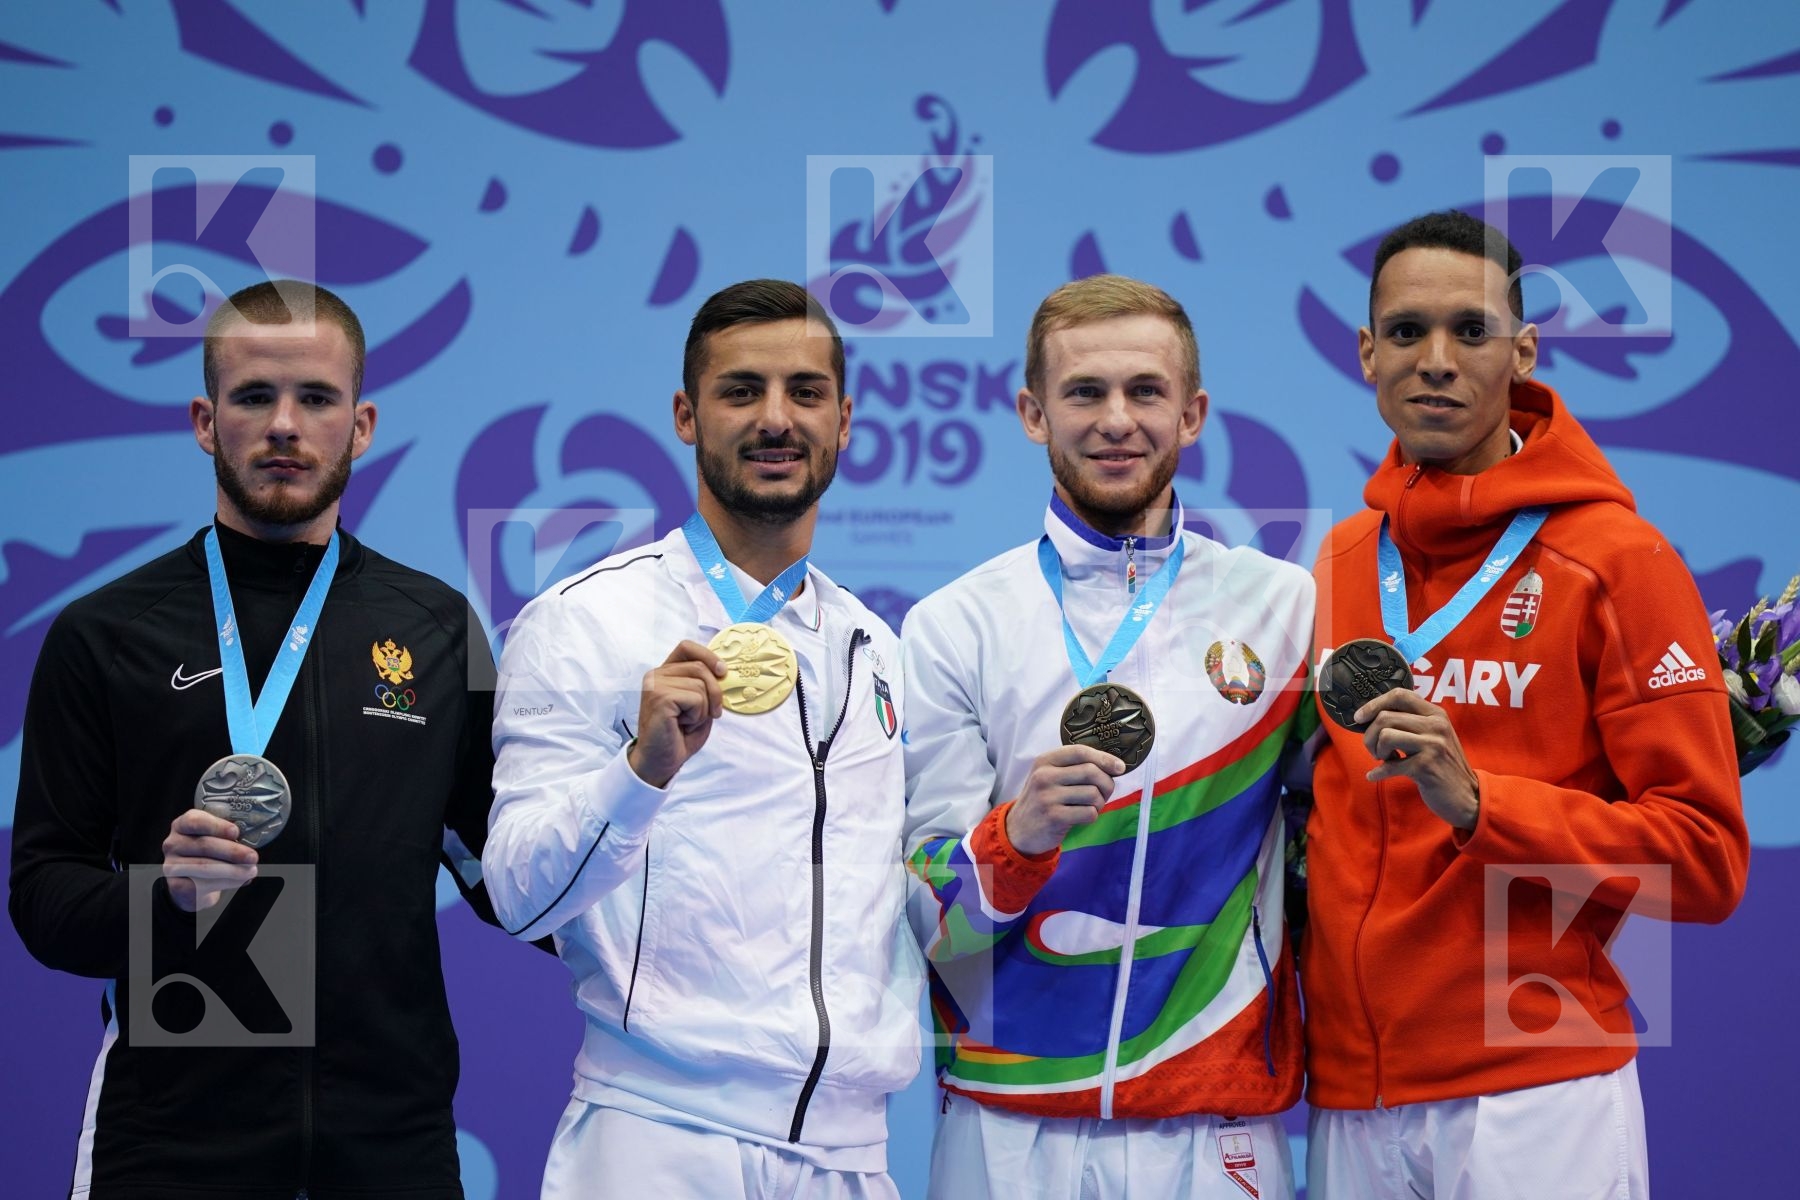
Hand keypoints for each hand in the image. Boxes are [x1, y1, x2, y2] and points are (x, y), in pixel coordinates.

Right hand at [162, 809, 258, 912]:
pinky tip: (241, 881)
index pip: (195, 820)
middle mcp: (173, 843)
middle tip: (253, 857)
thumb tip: (252, 839)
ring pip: (205, 866)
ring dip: (233, 870)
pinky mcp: (176, 885)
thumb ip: (226, 836)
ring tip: (251, 871)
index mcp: (182, 825)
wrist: (190, 885)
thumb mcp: (214, 839)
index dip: (217, 826)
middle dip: (232, 851)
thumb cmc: (207, 855)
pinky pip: (203, 883)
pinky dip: (227, 882)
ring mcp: (171, 865)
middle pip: (204, 845)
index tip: (236, 832)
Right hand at [627, 640, 726, 788]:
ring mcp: (655, 685)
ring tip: (688, 722)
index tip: (723, 672)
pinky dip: (697, 716)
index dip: (708, 655)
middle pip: (700, 667)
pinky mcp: (660, 697)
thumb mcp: (699, 705)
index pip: (687, 647)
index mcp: (664, 673)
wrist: (662, 761)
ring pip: (700, 684)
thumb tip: (725, 671)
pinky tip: (682, 725)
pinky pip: (696, 698)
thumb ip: (706, 685)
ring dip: (703, 709)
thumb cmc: (679, 735)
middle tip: (711, 714)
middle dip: (715, 693)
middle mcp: (656, 675)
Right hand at [1005, 744, 1127, 855]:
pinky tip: (1081, 817)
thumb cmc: (1043, 800)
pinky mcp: (1054, 817)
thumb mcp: (1049, 777)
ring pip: (1093, 793)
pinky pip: (1089, 813)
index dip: (1104, 758)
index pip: (1080, 751)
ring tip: (1090, 807)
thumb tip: (1115, 766)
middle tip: (1104, 793)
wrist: (1018, 830)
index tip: (1119, 767)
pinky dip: (1092, 816)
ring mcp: (1047, 797)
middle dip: (1106, 784)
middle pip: (1091, 772)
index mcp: (1045, 761)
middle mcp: (1044, 776)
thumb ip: (1074, 768)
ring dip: (1099, 803)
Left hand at [1355, 688, 1480, 829]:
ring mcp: (1432, 745)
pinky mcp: (1426, 766)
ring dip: (1375, 751)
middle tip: (1374, 750)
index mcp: (1435, 713)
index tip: (1360, 717)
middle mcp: (1436, 725)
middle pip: (1386, 717)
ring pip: (1385, 735)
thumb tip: (1371, 716)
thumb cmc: (1442, 765)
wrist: (1466, 795)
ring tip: (1383, 759)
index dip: (1374, 704)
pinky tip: (1375, 775)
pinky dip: (1377, 772)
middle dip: (1369, 735)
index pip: (1400, 695)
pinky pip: (1389, 765)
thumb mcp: (1433, 736)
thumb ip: (1410, 723)